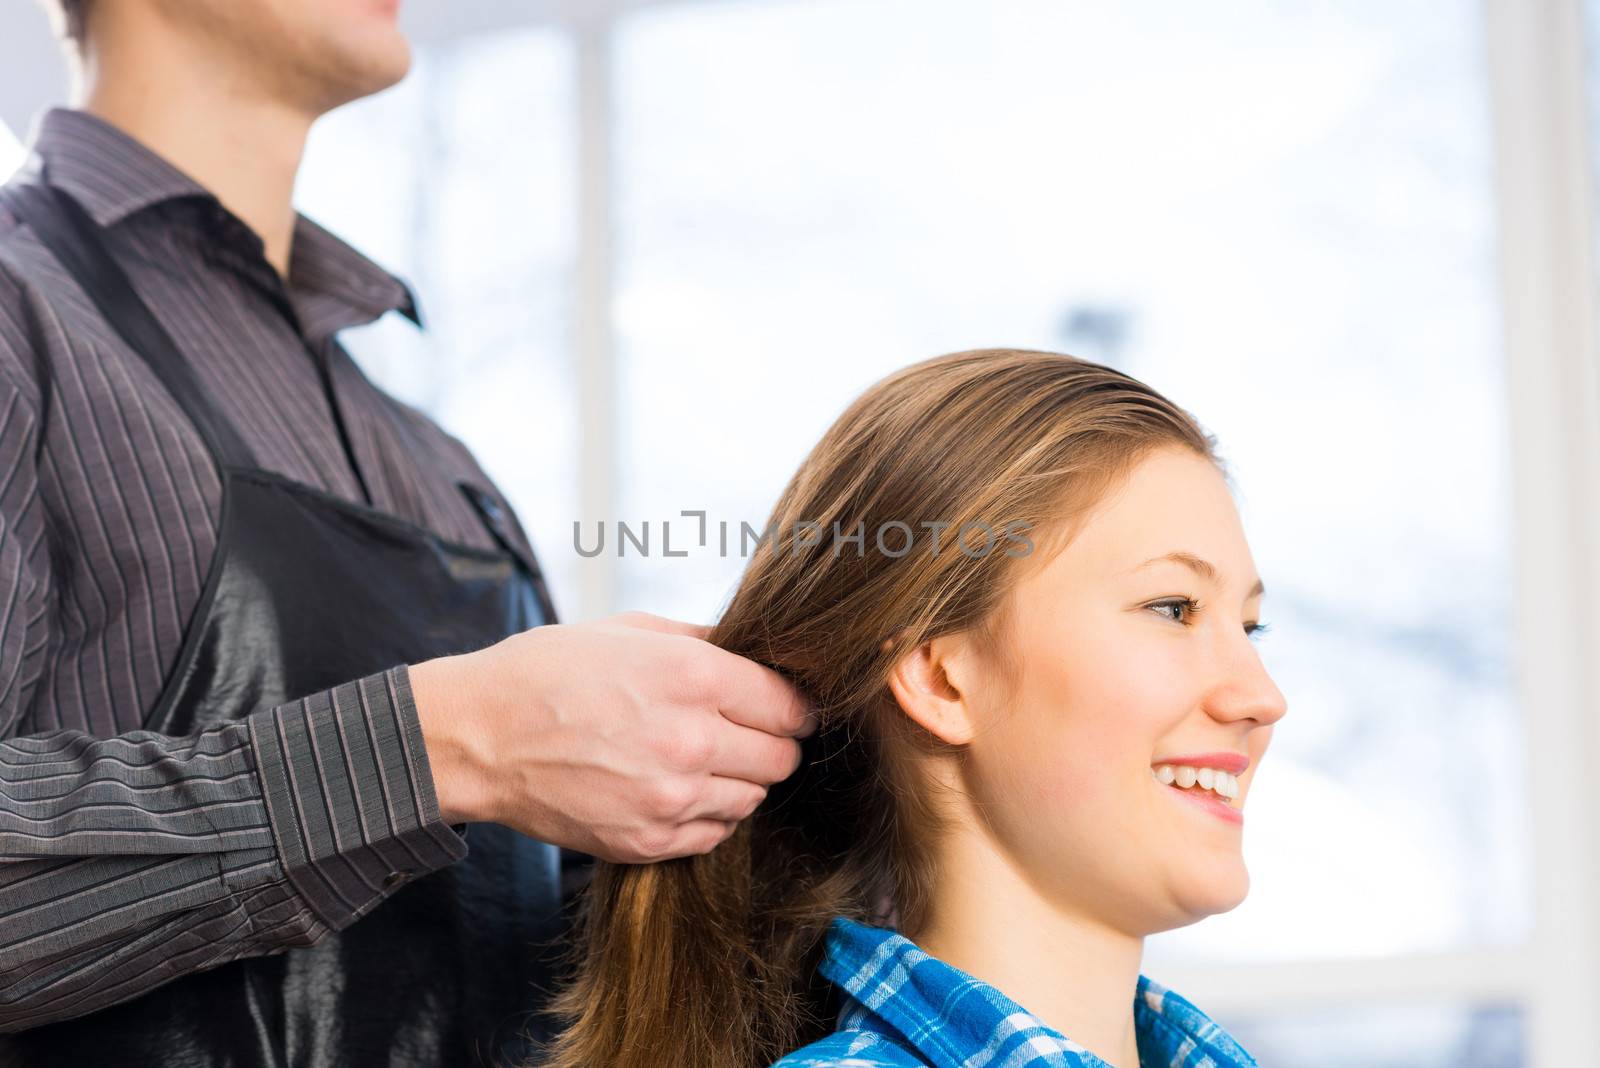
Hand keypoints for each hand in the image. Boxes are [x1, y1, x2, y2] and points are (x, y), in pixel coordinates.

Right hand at [408, 611, 816, 862]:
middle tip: (743, 732)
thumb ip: (704, 641)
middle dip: (771, 743)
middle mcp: (691, 742)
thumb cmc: (549, 671)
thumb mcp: (630, 630)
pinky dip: (707, 814)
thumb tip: (756, 650)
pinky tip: (674, 788)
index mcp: (693, 677)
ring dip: (739, 780)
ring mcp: (670, 799)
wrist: (478, 737)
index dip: (791, 704)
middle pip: (782, 758)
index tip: (782, 706)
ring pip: (753, 798)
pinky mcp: (648, 842)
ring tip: (699, 759)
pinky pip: (715, 833)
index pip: (789, 705)